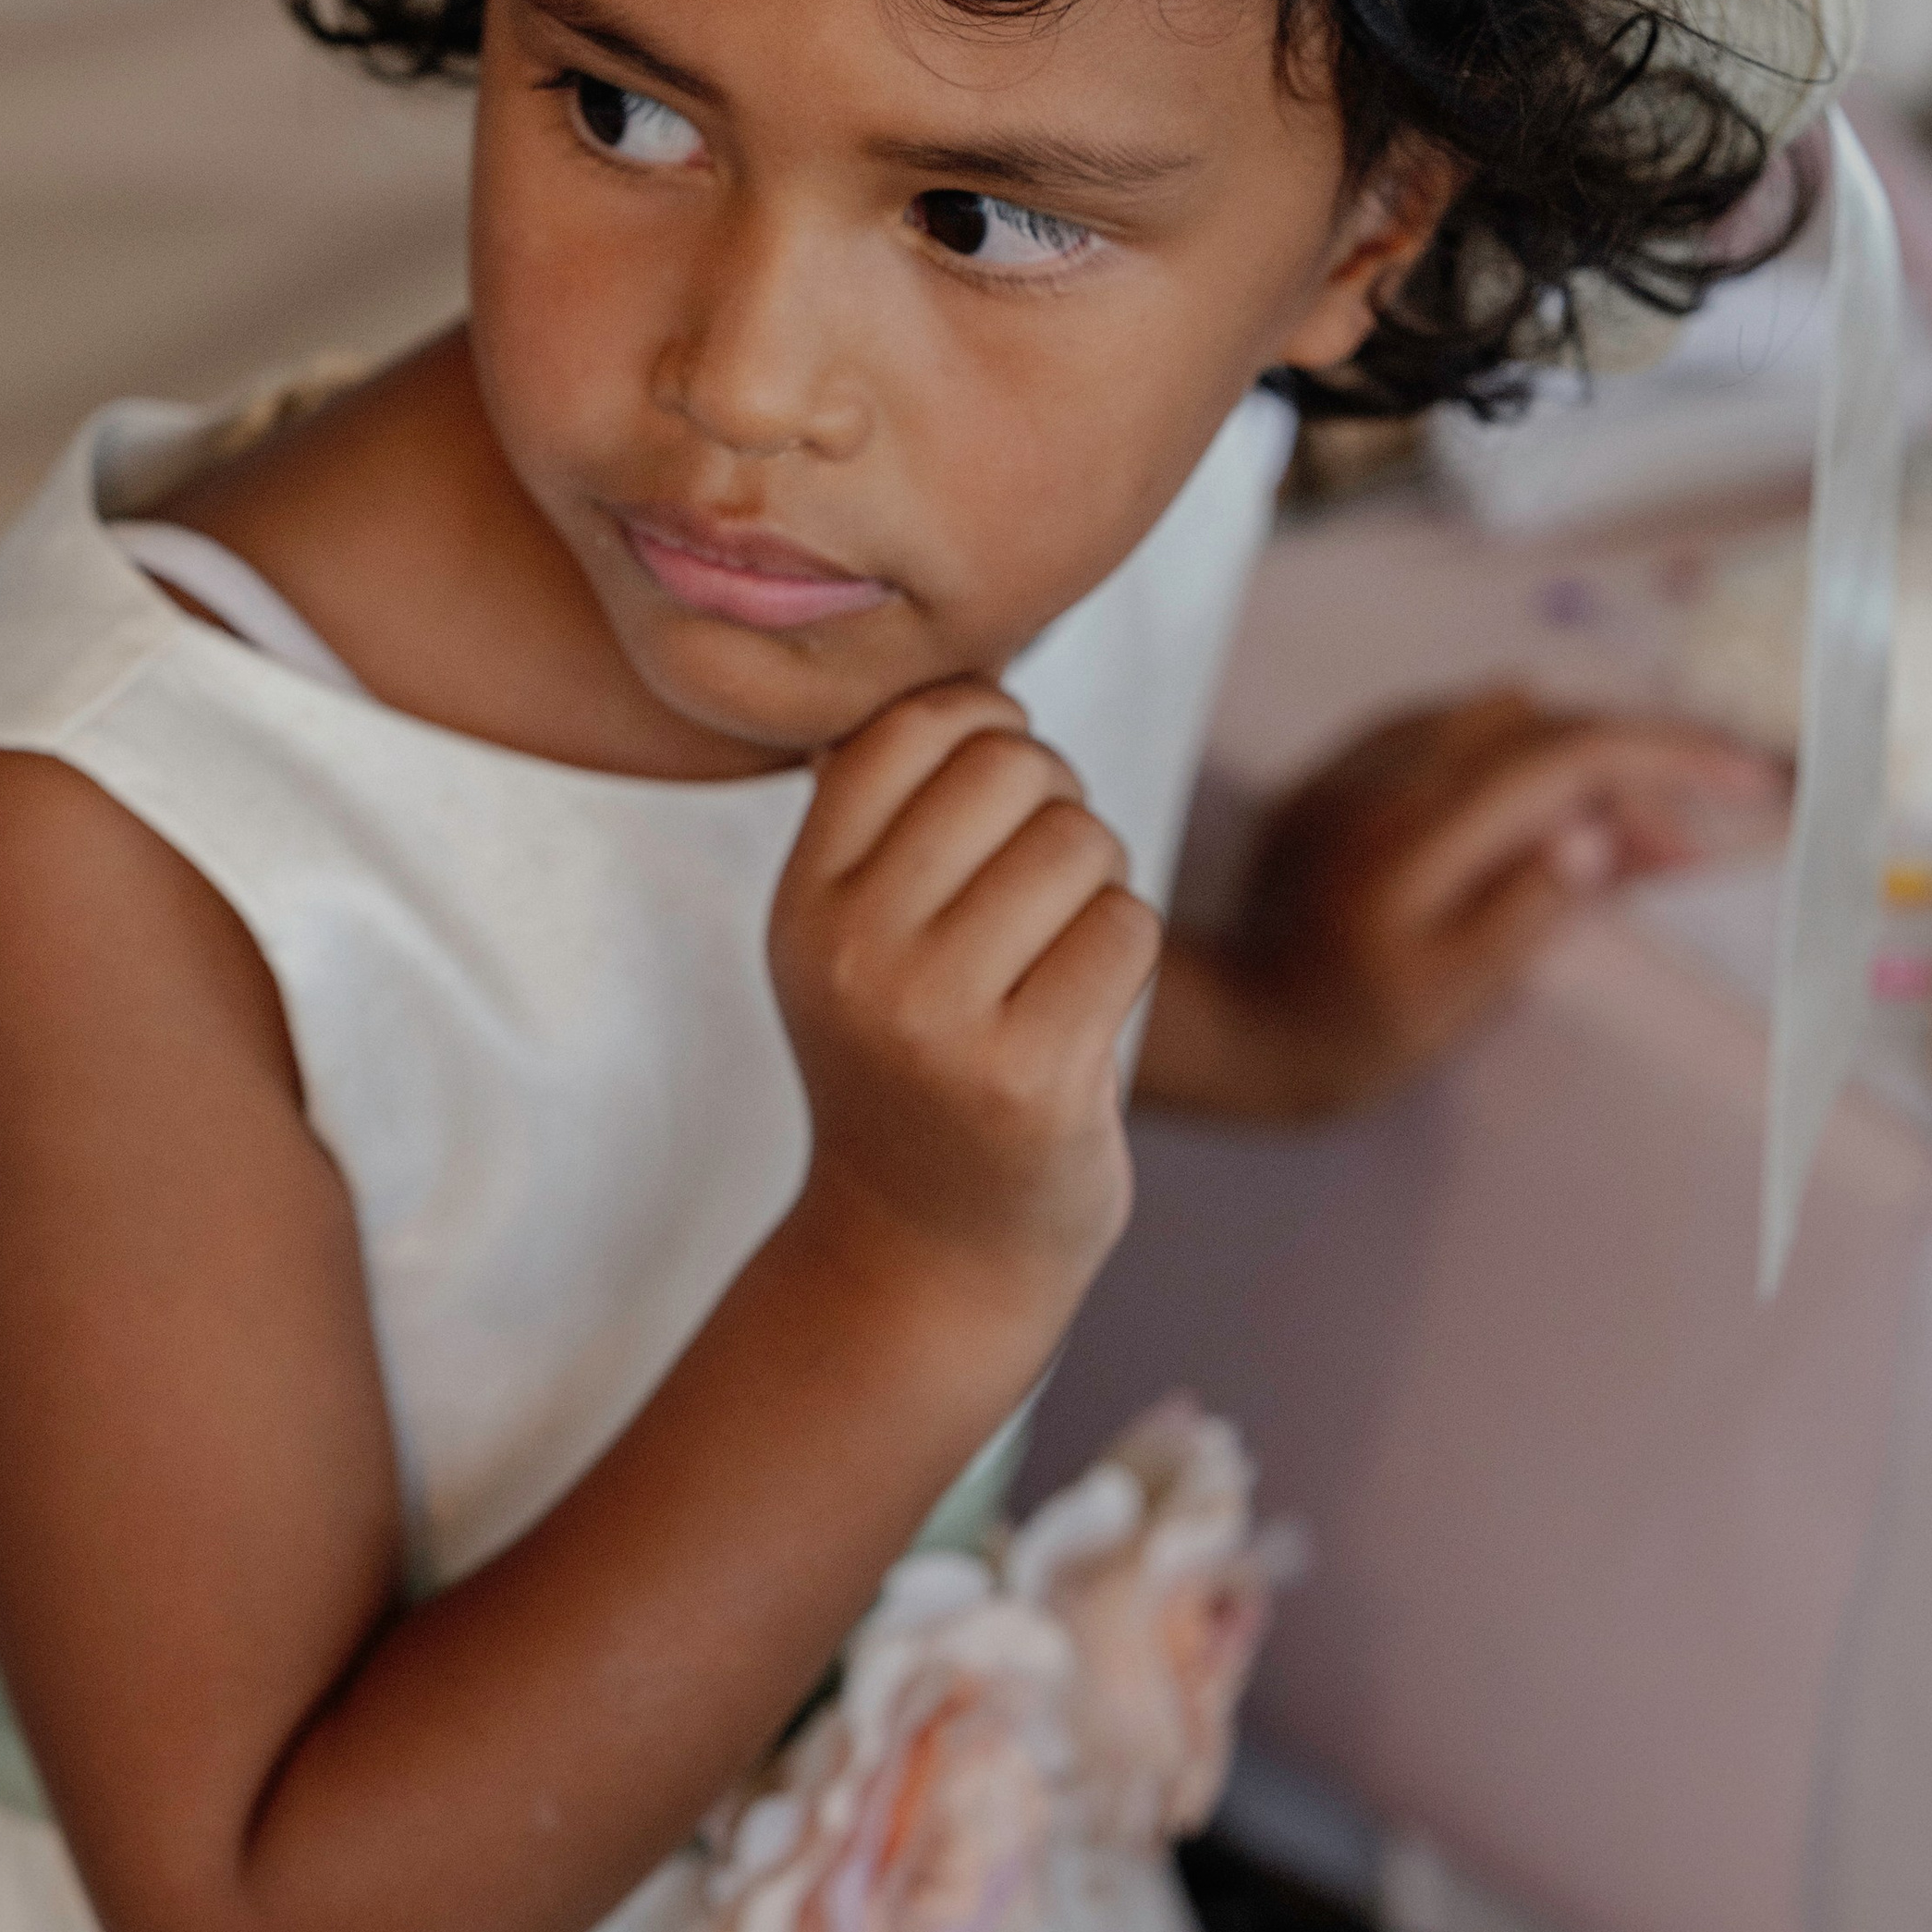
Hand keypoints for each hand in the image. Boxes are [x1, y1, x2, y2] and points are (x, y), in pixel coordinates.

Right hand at [769, 680, 1159, 1335]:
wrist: (926, 1257)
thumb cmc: (917, 1064)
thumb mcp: (854, 941)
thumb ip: (891, 817)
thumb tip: (969, 674)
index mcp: (803, 903)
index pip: (911, 724)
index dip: (987, 729)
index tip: (998, 795)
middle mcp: (853, 955)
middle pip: (1013, 768)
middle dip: (1057, 806)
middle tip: (1041, 888)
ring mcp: (936, 1021)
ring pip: (1081, 842)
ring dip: (1100, 885)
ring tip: (1059, 953)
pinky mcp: (1027, 1078)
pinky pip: (1127, 928)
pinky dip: (1128, 956)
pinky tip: (1085, 1012)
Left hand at [1140, 690, 1784, 1124]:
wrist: (1223, 1023)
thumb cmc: (1340, 1032)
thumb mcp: (1448, 997)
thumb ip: (1525, 909)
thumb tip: (1596, 833)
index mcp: (1423, 828)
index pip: (1569, 751)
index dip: (1670, 753)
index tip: (1750, 777)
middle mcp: (1390, 772)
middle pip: (1547, 726)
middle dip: (1640, 766)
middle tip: (1698, 841)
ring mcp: (1359, 766)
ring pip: (1502, 720)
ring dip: (1582, 760)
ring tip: (1635, 835)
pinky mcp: (1340, 777)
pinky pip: (1450, 733)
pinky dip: (1518, 756)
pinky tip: (1548, 808)